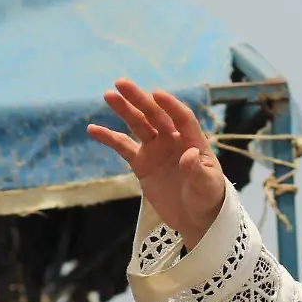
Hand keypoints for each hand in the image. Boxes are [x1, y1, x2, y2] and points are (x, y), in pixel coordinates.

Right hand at [87, 78, 225, 245]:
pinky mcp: (142, 163)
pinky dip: (108, 138)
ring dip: (124, 110)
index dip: (170, 105)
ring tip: (109, 96)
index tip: (156, 93)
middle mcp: (174, 141)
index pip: (182, 118)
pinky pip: (123, 147)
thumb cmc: (208, 199)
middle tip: (121, 83)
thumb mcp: (207, 186)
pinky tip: (92, 129)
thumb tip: (190, 154)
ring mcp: (156, 150)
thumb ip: (198, 170)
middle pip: (156, 115)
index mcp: (194, 141)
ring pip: (138, 125)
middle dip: (140, 99)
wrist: (196, 218)